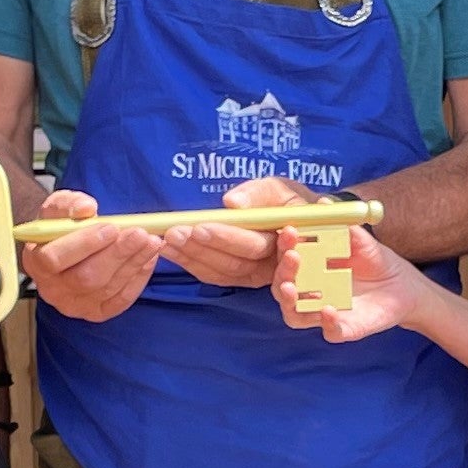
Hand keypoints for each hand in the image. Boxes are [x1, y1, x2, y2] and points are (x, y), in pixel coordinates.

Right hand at [26, 188, 161, 322]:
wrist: (65, 250)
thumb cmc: (60, 228)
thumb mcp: (58, 208)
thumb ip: (68, 204)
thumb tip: (86, 208)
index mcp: (36, 262)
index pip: (55, 259)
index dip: (84, 244)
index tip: (110, 227)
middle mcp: (52, 290)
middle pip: (86, 278)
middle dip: (117, 254)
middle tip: (139, 234)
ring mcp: (75, 305)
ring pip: (108, 287)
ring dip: (133, 263)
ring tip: (151, 241)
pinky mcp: (96, 312)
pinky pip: (120, 300)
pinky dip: (138, 278)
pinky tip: (148, 258)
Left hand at [159, 175, 309, 291]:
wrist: (300, 221)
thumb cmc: (289, 202)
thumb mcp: (281, 189)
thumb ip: (260, 193)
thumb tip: (232, 203)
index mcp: (288, 244)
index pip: (256, 245)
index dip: (227, 238)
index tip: (200, 227)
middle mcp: (274, 268)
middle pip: (236, 263)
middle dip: (202, 248)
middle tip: (175, 232)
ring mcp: (258, 276)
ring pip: (222, 272)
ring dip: (192, 257)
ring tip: (167, 240)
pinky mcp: (243, 278)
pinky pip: (216, 276)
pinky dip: (192, 264)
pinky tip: (171, 251)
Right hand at [280, 224, 424, 342]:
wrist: (404, 287)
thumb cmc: (376, 261)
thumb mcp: (362, 240)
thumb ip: (343, 225)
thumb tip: (323, 202)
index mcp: (309, 268)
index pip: (286, 258)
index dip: (284, 246)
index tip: (290, 231)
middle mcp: (309, 292)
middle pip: (282, 287)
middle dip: (283, 271)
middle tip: (292, 257)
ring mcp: (322, 312)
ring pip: (294, 315)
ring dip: (290, 302)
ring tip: (292, 288)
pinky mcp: (343, 329)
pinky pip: (329, 332)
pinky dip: (326, 323)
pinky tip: (329, 309)